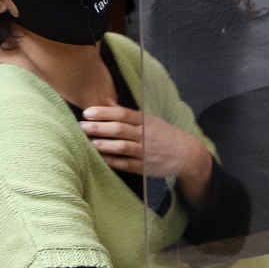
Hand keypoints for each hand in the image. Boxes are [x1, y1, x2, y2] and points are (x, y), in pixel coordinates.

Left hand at [80, 105, 212, 197]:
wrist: (187, 154)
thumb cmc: (165, 135)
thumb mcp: (150, 120)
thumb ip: (127, 113)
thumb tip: (106, 100)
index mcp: (146, 121)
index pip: (123, 114)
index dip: (104, 112)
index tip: (87, 112)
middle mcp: (145, 135)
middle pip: (119, 129)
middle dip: (99, 127)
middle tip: (81, 126)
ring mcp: (145, 151)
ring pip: (122, 147)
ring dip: (104, 144)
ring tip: (88, 142)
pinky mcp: (145, 167)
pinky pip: (126, 164)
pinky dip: (113, 161)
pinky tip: (100, 158)